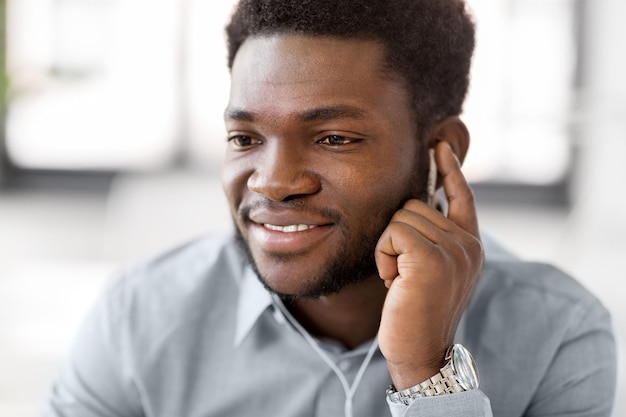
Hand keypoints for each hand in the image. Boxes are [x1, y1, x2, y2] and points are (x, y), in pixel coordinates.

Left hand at [375, 141, 483, 389]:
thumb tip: (417, 206)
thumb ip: (434, 238)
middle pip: (416, 205)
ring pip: (401, 217)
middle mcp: (468, 244)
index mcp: (470, 244)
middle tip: (404, 272)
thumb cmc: (417, 311)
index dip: (451, 169)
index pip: (462, 196)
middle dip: (398, 235)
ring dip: (389, 248)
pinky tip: (393, 280)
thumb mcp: (433, 271)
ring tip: (400, 278)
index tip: (439, 145)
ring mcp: (454, 249)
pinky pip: (392, 233)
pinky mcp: (432, 257)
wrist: (420, 350)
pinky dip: (383, 255)